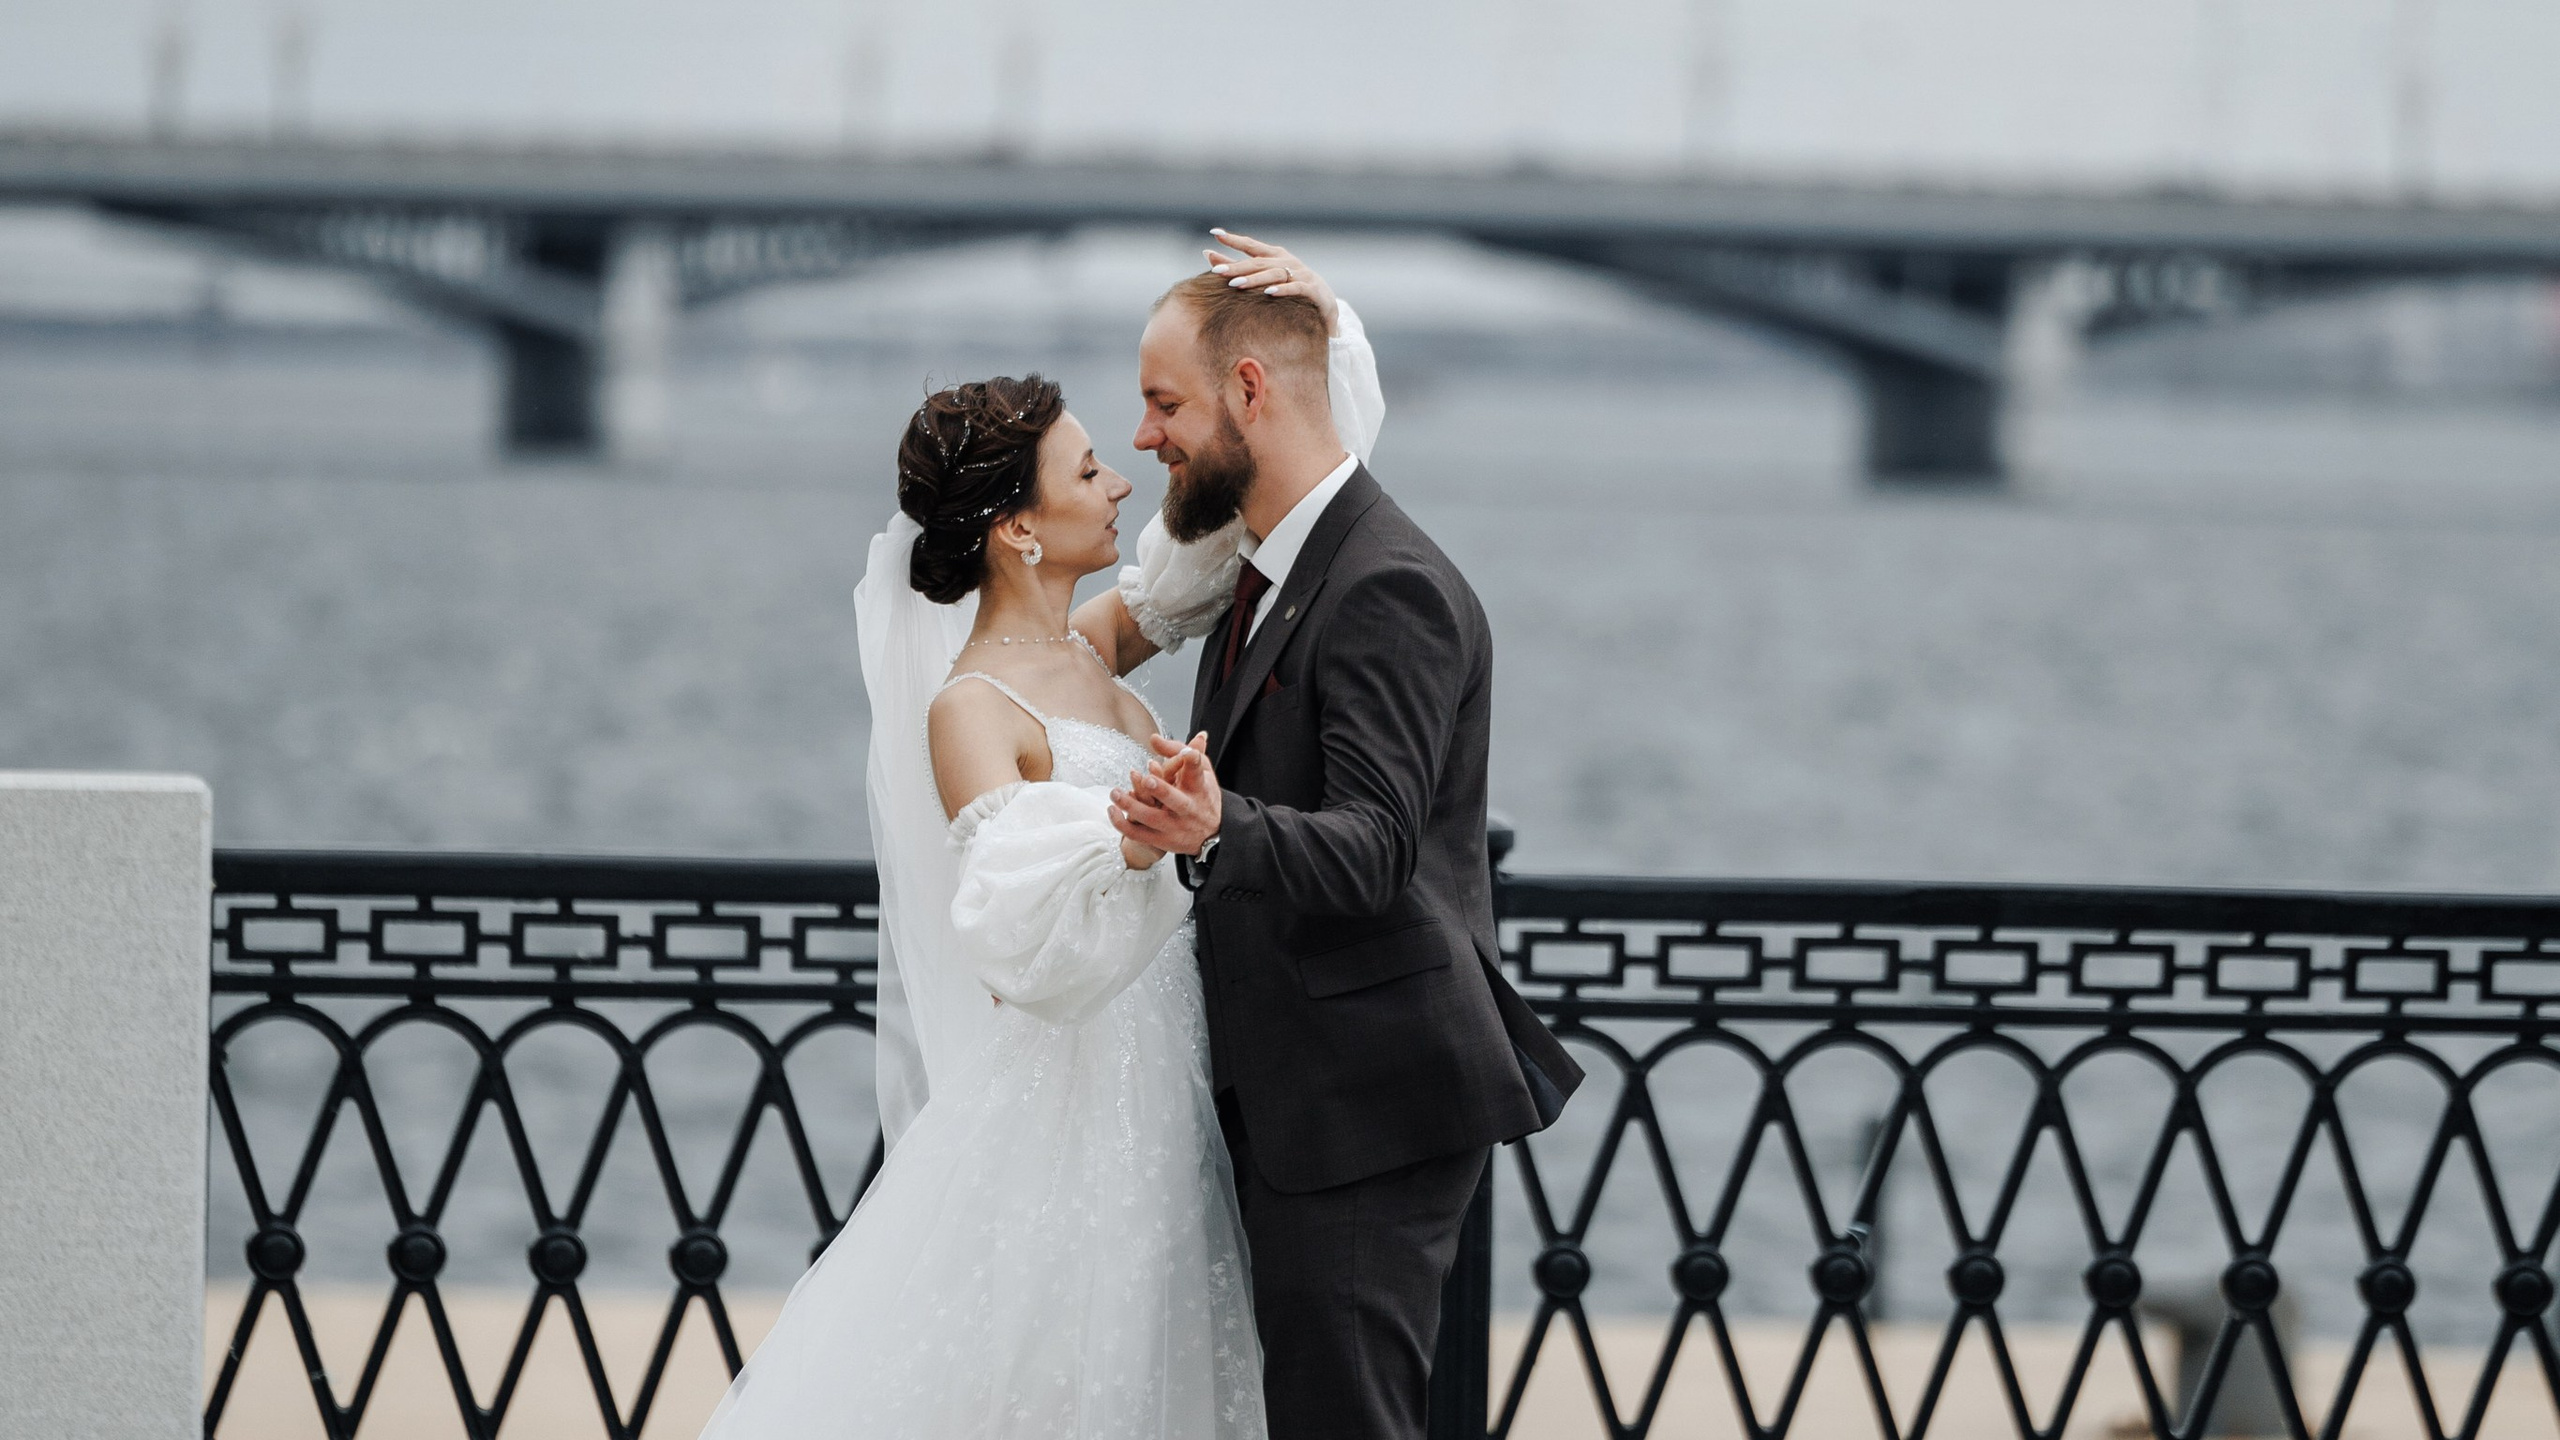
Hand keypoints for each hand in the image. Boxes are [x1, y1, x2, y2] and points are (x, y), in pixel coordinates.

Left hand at [1109, 732, 1221, 856]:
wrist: (1211, 833)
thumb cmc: (1202, 794)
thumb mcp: (1200, 771)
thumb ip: (1177, 751)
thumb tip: (1155, 737)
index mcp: (1199, 787)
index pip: (1198, 771)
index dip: (1193, 760)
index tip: (1188, 753)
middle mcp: (1188, 808)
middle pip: (1175, 800)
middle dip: (1162, 790)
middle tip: (1147, 778)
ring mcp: (1174, 825)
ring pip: (1151, 818)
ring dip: (1131, 805)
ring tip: (1114, 793)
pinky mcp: (1161, 839)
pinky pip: (1138, 834)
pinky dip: (1122, 824)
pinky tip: (1111, 809)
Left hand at [1205, 229, 1340, 334]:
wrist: (1325, 307)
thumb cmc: (1290, 289)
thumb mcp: (1263, 277)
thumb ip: (1236, 266)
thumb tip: (1207, 253)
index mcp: (1274, 255)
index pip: (1250, 245)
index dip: (1234, 239)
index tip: (1215, 233)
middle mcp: (1287, 261)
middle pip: (1258, 261)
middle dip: (1237, 266)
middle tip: (1217, 272)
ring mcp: (1301, 274)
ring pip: (1274, 273)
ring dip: (1254, 279)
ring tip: (1235, 285)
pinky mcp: (1312, 290)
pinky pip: (1296, 287)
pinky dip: (1283, 289)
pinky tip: (1268, 293)